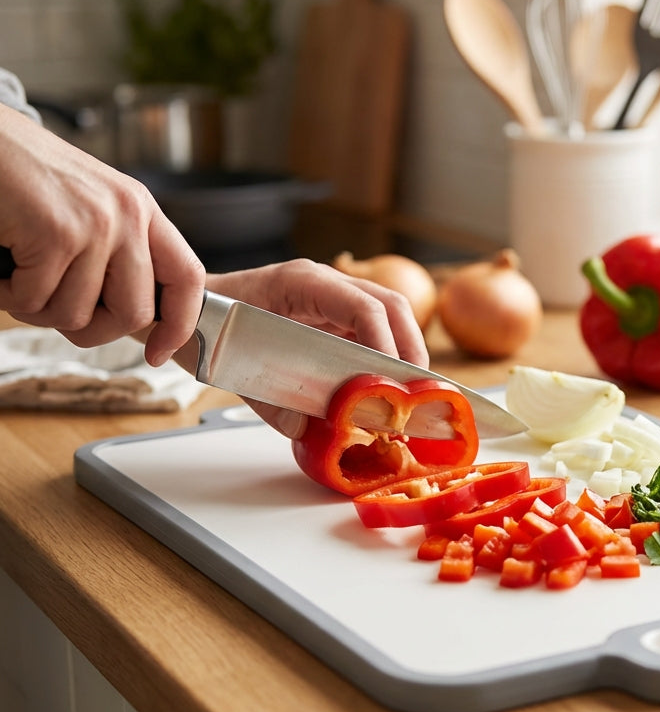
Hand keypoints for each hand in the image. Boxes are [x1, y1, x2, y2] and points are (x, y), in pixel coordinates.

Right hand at [0, 106, 205, 363]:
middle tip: (53, 309)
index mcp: (142, 210)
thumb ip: (116, 253)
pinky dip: (9, 295)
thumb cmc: (24, 178)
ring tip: (19, 275)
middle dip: (90, 329)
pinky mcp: (56, 233)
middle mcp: (128, 215)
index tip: (157, 353)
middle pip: (133, 314)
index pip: (187, 278)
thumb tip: (128, 318)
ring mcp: (96, 224)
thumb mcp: (90, 207)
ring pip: (77, 314)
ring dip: (38, 309)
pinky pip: (36, 300)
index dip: (179, 325)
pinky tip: (3, 265)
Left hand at [205, 259, 429, 438]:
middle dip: (410, 351)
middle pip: (391, 307)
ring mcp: (333, 299)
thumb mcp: (231, 365)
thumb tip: (307, 427)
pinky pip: (374, 332)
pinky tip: (387, 388)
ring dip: (405, 355)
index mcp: (301, 284)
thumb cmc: (207, 325)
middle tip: (415, 395)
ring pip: (390, 317)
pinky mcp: (334, 317)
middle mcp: (325, 285)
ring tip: (408, 396)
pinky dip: (388, 359)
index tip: (392, 382)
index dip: (386, 343)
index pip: (363, 306)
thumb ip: (268, 399)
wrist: (191, 311)